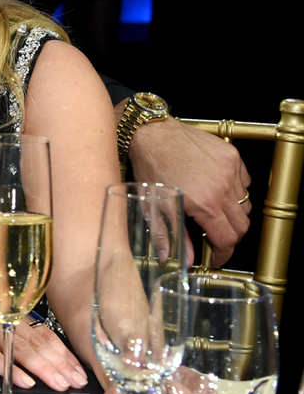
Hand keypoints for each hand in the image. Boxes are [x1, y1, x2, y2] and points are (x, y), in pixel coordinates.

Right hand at [0, 294, 88, 390]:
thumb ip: (4, 335)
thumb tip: (30, 359)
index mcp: (4, 309)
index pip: (40, 330)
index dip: (61, 349)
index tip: (77, 367)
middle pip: (34, 339)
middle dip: (58, 361)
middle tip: (76, 380)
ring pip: (18, 347)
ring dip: (41, 367)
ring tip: (59, 383)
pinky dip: (10, 369)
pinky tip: (25, 381)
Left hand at [130, 117, 250, 266]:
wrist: (152, 133)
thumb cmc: (149, 167)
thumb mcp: (153, 207)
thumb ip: (171, 236)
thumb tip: (182, 260)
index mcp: (204, 203)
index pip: (228, 239)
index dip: (224, 254)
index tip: (217, 258)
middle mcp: (222, 187)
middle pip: (242, 225)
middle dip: (230, 237)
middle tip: (214, 237)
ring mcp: (230, 170)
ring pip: (245, 204)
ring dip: (233, 213)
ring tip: (212, 211)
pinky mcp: (232, 156)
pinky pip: (244, 182)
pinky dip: (235, 190)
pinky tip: (216, 189)